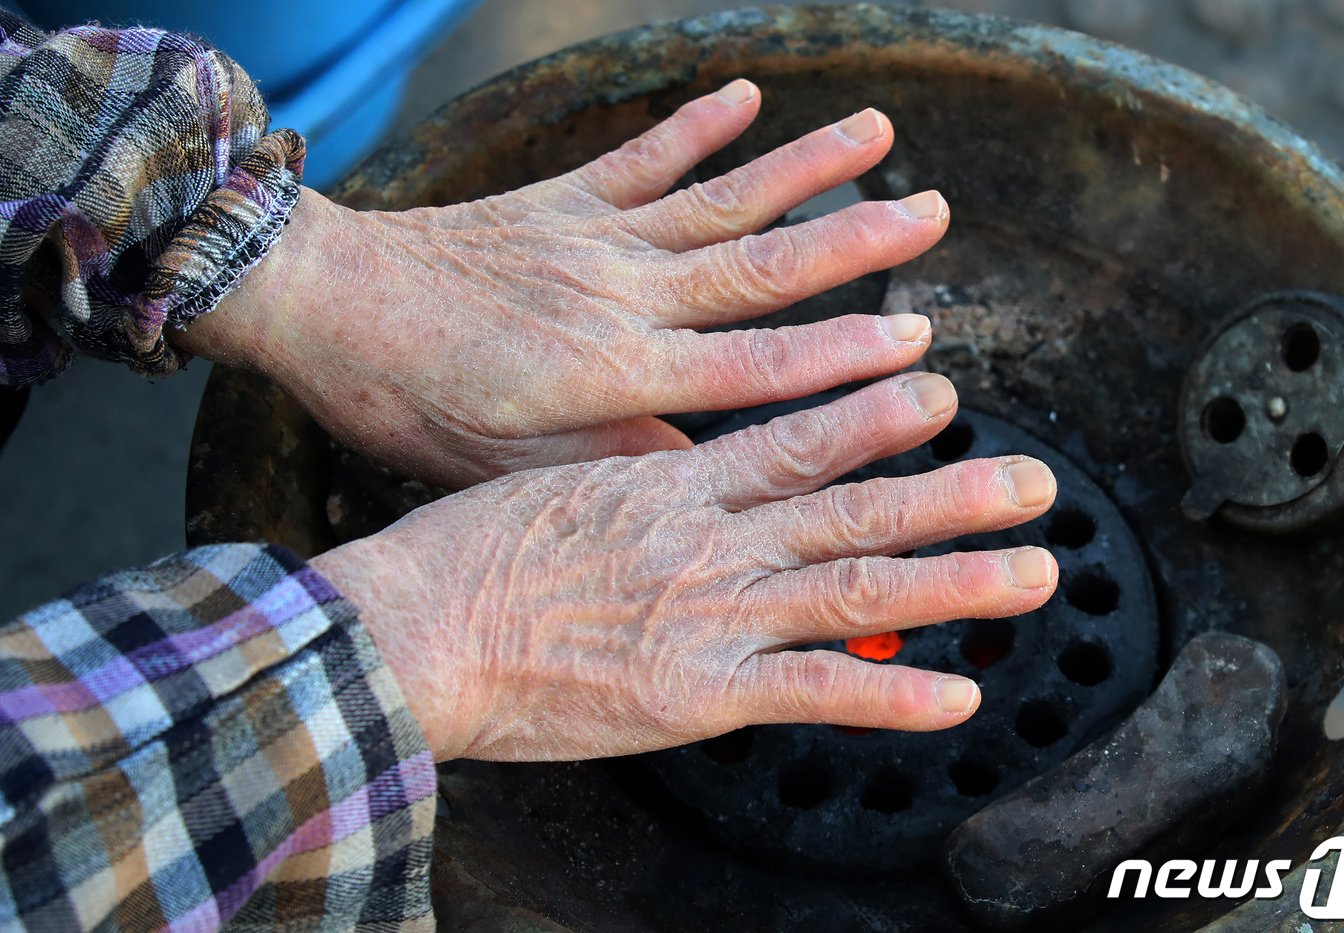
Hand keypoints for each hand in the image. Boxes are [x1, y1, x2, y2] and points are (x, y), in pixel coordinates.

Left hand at [181, 80, 949, 485]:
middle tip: (933, 214)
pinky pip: (642, 156)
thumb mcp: (507, 463)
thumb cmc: (407, 399)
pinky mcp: (561, 199)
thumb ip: (612, 460)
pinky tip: (748, 94)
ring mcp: (594, 238)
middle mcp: (620, 295)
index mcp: (612, 373)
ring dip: (803, 167)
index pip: (749, 368)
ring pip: (719, 200)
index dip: (837, 357)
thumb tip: (701, 472)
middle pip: (758, 267)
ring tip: (878, 133)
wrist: (320, 305)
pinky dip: (697, 124)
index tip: (913, 344)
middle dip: (855, 243)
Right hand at [310, 374, 1058, 760]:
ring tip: (1036, 570)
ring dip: (957, 578)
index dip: (875, 415)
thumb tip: (671, 475)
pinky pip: (816, 692)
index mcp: (673, 485)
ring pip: (857, 586)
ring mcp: (713, 613)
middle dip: (954, 492)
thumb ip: (627, 481)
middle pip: (854, 506)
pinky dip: (892, 694)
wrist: (414, 629)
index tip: (935, 392)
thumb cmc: (464, 558)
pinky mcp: (699, 691)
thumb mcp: (550, 484)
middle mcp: (711, 538)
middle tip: (1035, 481)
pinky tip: (959, 698)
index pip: (795, 440)